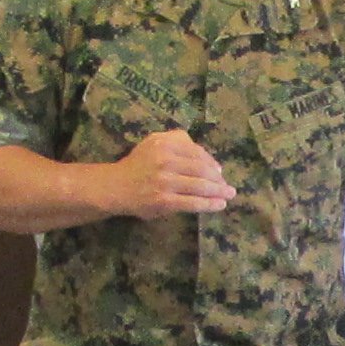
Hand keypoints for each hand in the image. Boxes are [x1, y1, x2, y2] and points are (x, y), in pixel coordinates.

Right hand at [98, 128, 233, 217]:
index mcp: (164, 143)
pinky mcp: (164, 200)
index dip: (212, 163)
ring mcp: (164, 181)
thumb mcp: (154, 142)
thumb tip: (210, 159)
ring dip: (218, 192)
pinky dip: (209, 204)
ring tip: (228, 195)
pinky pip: (192, 202)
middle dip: (219, 179)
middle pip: (202, 169)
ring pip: (200, 186)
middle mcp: (165, 159)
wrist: (115, 186)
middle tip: (228, 186)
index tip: (220, 171)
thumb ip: (178, 140)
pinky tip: (218, 205)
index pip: (197, 152)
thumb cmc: (138, 165)